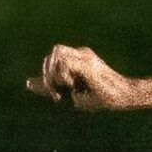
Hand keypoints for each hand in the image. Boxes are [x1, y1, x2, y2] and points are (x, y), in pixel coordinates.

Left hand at [24, 44, 140, 110]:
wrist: (124, 97)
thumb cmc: (103, 98)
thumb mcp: (72, 93)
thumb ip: (50, 86)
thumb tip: (27, 83)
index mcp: (78, 59)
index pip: (53, 59)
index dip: (46, 74)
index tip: (43, 89)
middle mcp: (81, 54)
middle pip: (53, 54)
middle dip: (49, 74)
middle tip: (59, 93)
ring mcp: (85, 57)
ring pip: (57, 53)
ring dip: (55, 73)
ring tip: (66, 87)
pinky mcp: (87, 64)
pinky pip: (64, 63)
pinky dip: (62, 76)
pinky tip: (72, 86)